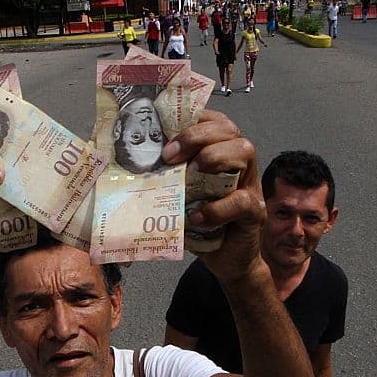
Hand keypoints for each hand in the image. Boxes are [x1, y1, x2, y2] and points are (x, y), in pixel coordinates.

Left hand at [161, 110, 263, 282]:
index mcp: (221, 150)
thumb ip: (162, 175)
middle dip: (196, 136)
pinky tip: (196, 217)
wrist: (225, 258)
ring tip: (188, 178)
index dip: (190, 118)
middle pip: (228, 129)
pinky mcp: (255, 211)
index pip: (212, 119)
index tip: (163, 132)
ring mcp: (250, 184)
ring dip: (213, 158)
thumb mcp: (177, 193)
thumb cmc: (198, 221)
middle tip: (169, 156)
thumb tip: (122, 159)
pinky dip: (217, 208)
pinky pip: (242, 200)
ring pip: (244, 150)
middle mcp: (239, 161)